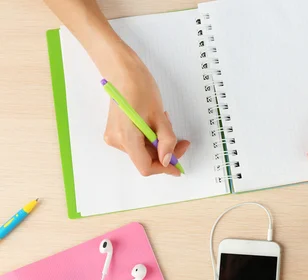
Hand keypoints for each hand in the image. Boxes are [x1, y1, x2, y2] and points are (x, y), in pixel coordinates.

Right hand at [102, 50, 189, 176]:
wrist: (122, 71)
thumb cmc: (140, 88)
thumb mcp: (159, 116)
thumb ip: (166, 140)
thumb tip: (168, 161)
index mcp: (125, 137)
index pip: (146, 166)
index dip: (164, 168)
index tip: (178, 165)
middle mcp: (116, 141)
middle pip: (145, 158)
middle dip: (165, 151)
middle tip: (181, 140)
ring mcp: (114, 136)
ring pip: (143, 150)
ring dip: (159, 141)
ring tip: (163, 121)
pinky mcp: (117, 131)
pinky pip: (138, 141)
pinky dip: (150, 136)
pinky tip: (154, 122)